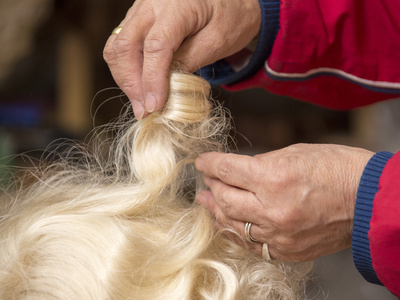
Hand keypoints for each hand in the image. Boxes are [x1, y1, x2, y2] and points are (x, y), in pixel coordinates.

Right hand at [103, 0, 260, 118]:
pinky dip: (126, 68)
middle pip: (126, 46)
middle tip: (144, 111)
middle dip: (132, 83)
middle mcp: (152, 4)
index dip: (152, 80)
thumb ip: (190, 60)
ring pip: (117, 46)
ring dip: (126, 78)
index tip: (154, 106)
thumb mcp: (219, 41)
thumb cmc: (230, 16)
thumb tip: (165, 88)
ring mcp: (141, 9)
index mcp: (177, 5)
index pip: (156, 46)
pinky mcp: (138, 18)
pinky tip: (139, 86)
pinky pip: (121, 44)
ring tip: (140, 103)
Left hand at [195, 143, 373, 261]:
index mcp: (273, 178)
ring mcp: (279, 235)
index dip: (210, 164)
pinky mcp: (288, 251)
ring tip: (205, 203)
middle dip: (211, 187)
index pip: (228, 171)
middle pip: (225, 199)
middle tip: (205, 182)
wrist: (368, 197)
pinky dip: (236, 234)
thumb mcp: (294, 154)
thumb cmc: (335, 167)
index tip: (202, 162)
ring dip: (216, 212)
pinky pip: (252, 245)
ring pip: (233, 225)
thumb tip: (237, 172)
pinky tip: (226, 225)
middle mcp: (272, 210)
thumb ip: (260, 165)